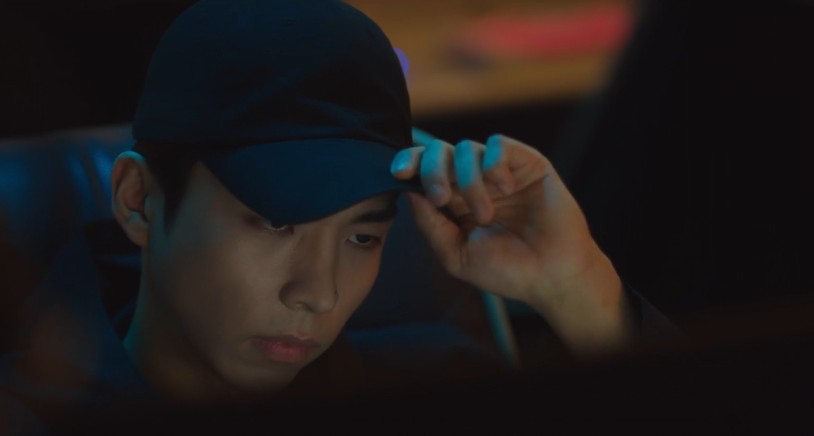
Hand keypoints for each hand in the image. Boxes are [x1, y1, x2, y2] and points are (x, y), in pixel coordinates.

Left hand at [391, 131, 633, 354]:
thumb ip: (429, 224)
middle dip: (432, 170)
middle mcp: (474, 181)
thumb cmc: (506, 271)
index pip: (424, 170)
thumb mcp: (455, 254)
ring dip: (469, 181)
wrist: (552, 276)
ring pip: (467, 149)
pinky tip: (505, 189)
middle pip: (440, 152)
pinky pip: (499, 145)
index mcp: (454, 202)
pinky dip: (494, 164)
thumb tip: (406, 191)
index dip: (408, 163)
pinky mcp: (527, 163)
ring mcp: (500, 171)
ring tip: (486, 215)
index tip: (397, 172)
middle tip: (440, 198)